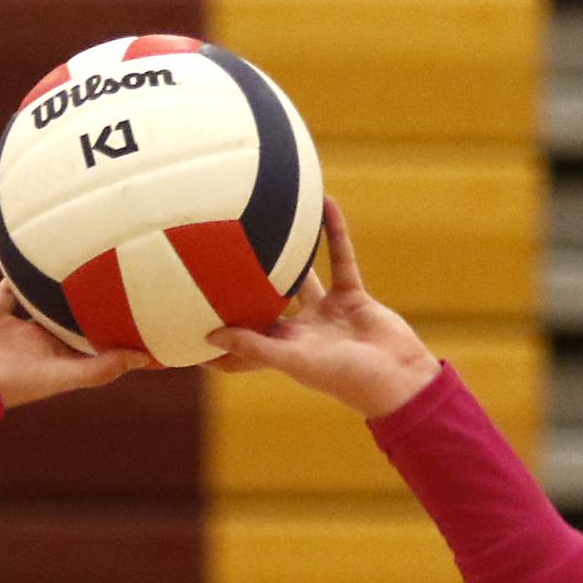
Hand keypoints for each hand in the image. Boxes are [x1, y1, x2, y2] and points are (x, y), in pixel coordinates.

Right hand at [0, 209, 149, 408]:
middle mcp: (18, 334)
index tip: (119, 294)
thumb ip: (103, 367)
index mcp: (42, 350)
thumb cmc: (11, 384)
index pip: (72, 330)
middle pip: (44, 305)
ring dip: (19, 263)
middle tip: (86, 253)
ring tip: (38, 232)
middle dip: (61, 286)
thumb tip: (147, 358)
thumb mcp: (63, 375)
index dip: (91, 316)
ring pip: (9, 283)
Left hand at [206, 198, 440, 419]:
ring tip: (268, 220)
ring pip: (301, 276)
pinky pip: (340, 258)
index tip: (185, 323)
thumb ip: (255, 346)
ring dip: (288, 251)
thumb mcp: (295, 361)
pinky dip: (334, 233)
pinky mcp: (351, 296)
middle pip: (263, 305)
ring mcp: (325, 313)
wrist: (397, 377)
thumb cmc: (345, 379)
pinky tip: (324, 203)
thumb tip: (211, 336)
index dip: (216, 338)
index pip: (240, 344)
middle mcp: (299, 331)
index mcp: (281, 351)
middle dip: (242, 288)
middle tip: (213, 259)